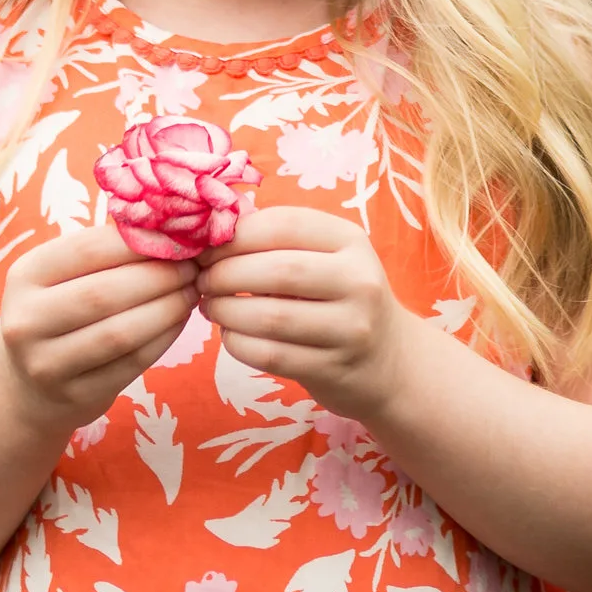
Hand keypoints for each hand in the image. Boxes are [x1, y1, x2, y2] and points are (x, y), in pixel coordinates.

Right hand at [0, 220, 197, 430]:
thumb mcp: (62, 276)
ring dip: (167, 309)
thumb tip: (170, 229)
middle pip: (105, 293)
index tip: (178, 237)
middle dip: (159, 277)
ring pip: (120, 333)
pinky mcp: (75, 396)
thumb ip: (105, 252)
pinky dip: (163, 339)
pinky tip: (178, 322)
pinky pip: (131, 364)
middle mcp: (26, 320)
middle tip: (193, 268)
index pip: (88, 249)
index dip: (139, 243)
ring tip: (191, 292)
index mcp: (25, 276)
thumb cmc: (58, 312)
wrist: (28, 386)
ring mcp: (47, 364)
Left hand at [199, 207, 413, 422]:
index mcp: (351, 240)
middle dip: (225, 274)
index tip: (207, 245)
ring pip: (271, 317)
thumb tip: (215, 224)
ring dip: (226, 311)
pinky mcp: (334, 368)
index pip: (285, 224)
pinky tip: (229, 336)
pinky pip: (271, 355)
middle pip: (277, 270)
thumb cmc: (342, 298)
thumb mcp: (326, 257)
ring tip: (209, 306)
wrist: (389, 361)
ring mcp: (350, 328)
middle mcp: (358, 280)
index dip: (237, 234)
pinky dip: (238, 344)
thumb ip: (279, 240)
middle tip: (202, 279)